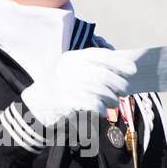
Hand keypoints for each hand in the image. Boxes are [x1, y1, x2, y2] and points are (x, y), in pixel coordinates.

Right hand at [21, 49, 137, 127]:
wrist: (34, 107)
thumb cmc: (59, 88)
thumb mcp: (70, 69)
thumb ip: (90, 66)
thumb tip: (121, 68)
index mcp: (72, 58)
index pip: (101, 56)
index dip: (120, 63)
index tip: (132, 70)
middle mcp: (70, 69)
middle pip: (105, 76)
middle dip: (120, 84)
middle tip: (125, 91)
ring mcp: (67, 85)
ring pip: (101, 91)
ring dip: (112, 99)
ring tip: (114, 103)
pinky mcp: (66, 102)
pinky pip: (93, 105)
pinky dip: (101, 109)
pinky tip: (101, 111)